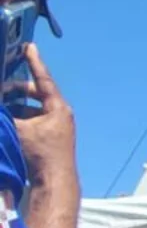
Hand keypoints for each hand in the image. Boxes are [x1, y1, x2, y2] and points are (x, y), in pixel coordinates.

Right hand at [12, 44, 76, 184]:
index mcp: (58, 107)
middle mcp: (60, 114)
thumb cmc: (41, 153)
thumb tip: (2, 110)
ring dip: (14, 106)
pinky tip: (6, 122)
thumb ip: (5, 115)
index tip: (29, 47)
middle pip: (35, 94)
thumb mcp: (18, 129)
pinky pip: (32, 121)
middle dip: (15, 90)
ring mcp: (56, 126)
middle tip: (0, 89)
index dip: (34, 62)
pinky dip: (18, 119)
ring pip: (31, 108)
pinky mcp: (50, 137)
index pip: (43, 79)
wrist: (54, 180)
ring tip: (2, 107)